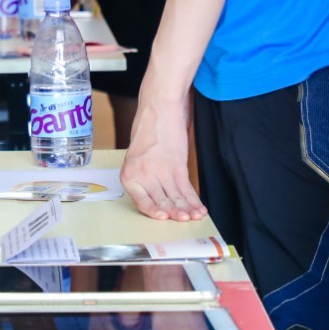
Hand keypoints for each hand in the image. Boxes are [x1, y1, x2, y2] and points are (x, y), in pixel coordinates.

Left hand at [120, 96, 205, 221]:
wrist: (159, 107)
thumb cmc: (146, 129)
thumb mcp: (136, 156)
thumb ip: (142, 177)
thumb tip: (156, 198)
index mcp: (129, 174)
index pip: (141, 201)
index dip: (154, 211)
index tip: (163, 217)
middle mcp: (144, 174)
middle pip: (161, 201)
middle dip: (174, 214)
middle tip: (184, 221)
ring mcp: (162, 170)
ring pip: (176, 197)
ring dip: (187, 209)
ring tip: (194, 218)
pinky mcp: (177, 165)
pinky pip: (186, 187)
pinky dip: (194, 199)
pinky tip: (199, 208)